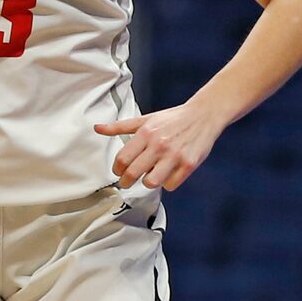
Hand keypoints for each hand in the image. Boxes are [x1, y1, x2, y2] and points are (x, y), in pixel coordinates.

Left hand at [96, 102, 222, 190]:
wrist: (203, 115)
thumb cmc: (173, 118)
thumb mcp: (145, 119)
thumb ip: (120, 127)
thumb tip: (98, 128)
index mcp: (146, 133)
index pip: (122, 159)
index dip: (117, 169)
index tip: (119, 171)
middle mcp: (159, 144)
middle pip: (133, 173)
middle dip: (126, 181)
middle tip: (126, 182)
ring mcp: (175, 155)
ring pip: (151, 182)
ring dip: (148, 182)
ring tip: (149, 176)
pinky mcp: (189, 164)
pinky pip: (171, 185)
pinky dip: (168, 182)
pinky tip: (168, 173)